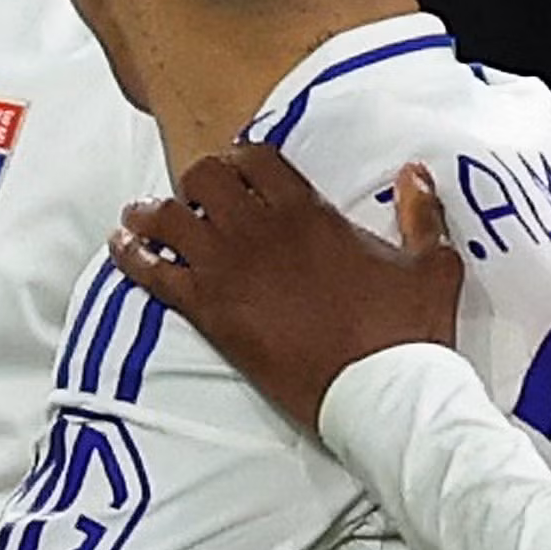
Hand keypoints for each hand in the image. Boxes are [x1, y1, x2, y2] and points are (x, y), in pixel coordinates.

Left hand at [109, 143, 464, 430]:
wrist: (383, 391)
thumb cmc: (408, 330)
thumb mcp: (431, 263)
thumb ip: (420, 212)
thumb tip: (414, 171)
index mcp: (309, 211)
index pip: (255, 158)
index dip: (238, 158)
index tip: (232, 170)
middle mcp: (263, 229)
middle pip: (204, 178)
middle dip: (194, 182)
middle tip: (194, 199)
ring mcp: (232, 268)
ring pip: (170, 218)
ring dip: (152, 212)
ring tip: (140, 216)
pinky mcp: (211, 311)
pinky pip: (153, 271)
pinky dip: (130, 254)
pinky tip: (119, 244)